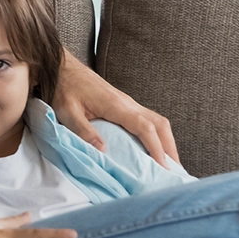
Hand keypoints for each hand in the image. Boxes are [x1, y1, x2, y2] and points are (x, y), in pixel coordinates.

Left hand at [53, 52, 177, 164]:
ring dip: (166, 140)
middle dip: (170, 147)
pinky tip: (155, 147)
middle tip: (175, 170)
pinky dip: (157, 134)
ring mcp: (128, 102)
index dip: (156, 147)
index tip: (164, 166)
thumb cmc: (64, 89)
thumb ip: (83, 130)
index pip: (145, 127)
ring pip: (157, 120)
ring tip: (170, 162)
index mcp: (116, 105)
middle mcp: (127, 103)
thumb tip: (102, 150)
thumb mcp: (67, 112)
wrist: (63, 68)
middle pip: (159, 123)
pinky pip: (148, 119)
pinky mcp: (124, 103)